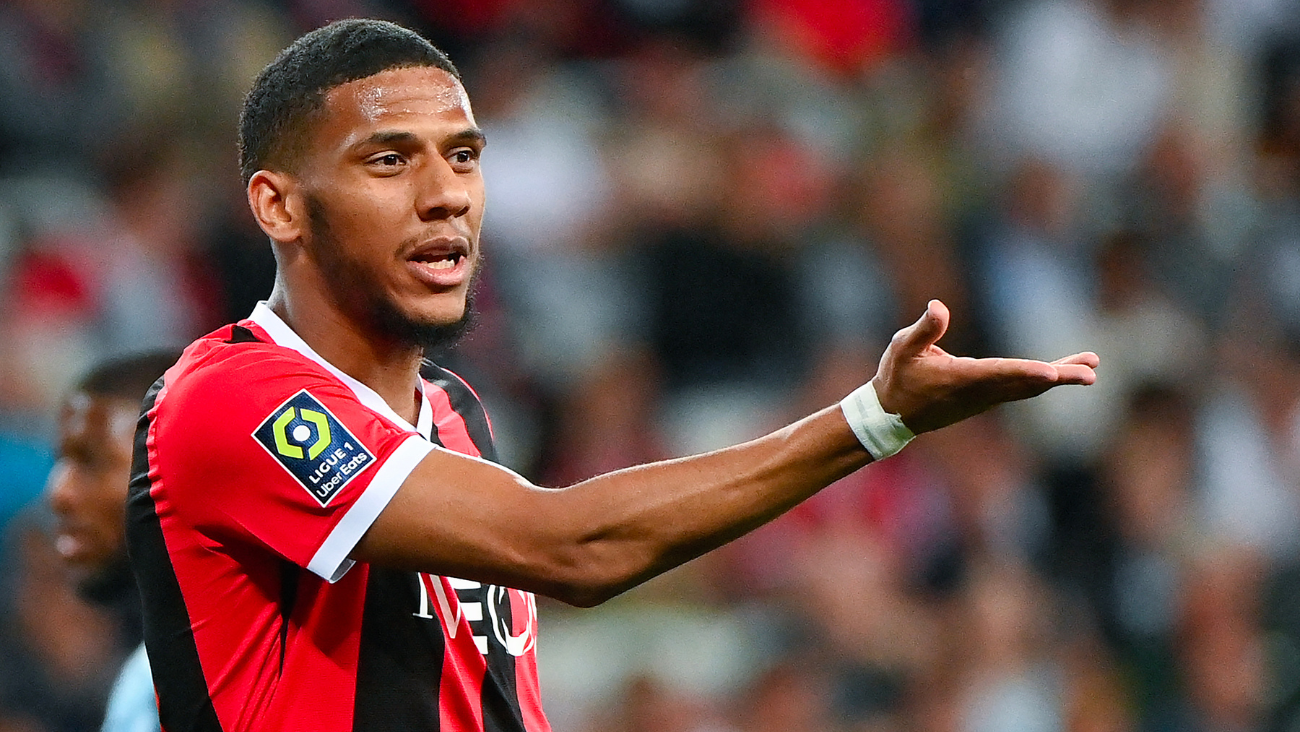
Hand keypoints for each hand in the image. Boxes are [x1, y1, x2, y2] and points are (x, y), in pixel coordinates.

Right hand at [872, 300, 1098, 433]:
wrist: (893, 415)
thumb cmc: (897, 377)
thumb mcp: (902, 347)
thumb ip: (923, 329)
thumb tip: (938, 306)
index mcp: (960, 378)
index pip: (999, 373)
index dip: (1026, 372)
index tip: (1052, 373)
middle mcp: (979, 391)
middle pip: (1026, 383)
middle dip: (1060, 376)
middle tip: (1090, 372)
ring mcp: (986, 398)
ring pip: (1029, 387)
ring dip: (1060, 376)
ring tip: (1090, 367)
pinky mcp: (987, 398)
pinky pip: (1022, 389)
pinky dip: (1044, 380)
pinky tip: (1061, 372)